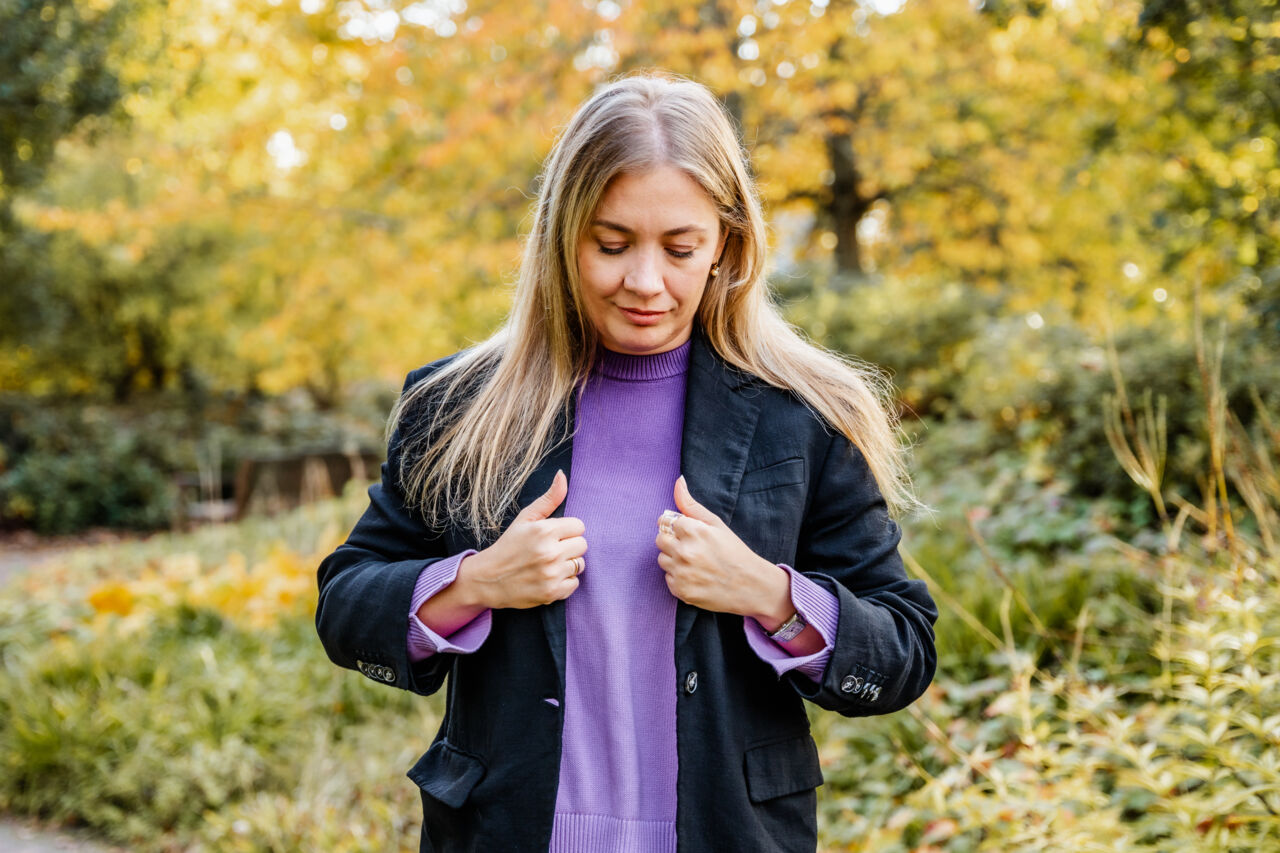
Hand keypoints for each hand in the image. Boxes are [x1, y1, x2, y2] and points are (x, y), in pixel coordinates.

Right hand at [455, 469, 587, 609]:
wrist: (488, 579)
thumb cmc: (509, 545)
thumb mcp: (525, 519)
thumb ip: (549, 498)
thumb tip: (563, 475)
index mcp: (544, 531)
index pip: (579, 526)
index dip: (567, 530)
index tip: (553, 535)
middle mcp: (550, 553)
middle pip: (582, 545)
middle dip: (569, 546)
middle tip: (550, 550)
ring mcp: (552, 575)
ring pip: (580, 564)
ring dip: (568, 564)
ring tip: (549, 564)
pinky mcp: (552, 593)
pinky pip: (575, 583)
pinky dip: (565, 582)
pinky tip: (549, 577)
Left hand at [655, 475, 791, 627]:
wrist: (751, 586)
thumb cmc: (734, 551)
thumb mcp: (716, 523)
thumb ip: (691, 504)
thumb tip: (678, 480)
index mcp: (692, 530)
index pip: (665, 521)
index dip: (678, 527)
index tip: (691, 533)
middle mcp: (684, 551)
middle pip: (660, 540)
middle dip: (673, 542)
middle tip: (694, 548)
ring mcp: (681, 572)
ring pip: (662, 559)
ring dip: (674, 560)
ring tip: (696, 563)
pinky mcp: (680, 591)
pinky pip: (668, 578)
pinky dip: (679, 578)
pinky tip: (696, 577)